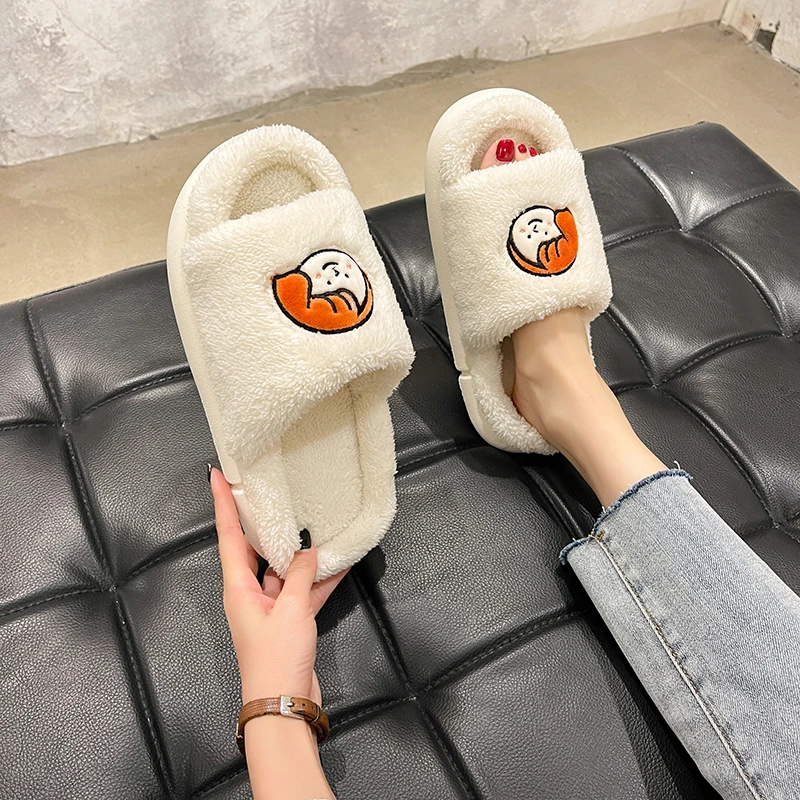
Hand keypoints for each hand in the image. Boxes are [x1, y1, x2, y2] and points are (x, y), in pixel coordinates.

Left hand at [211, 468, 348, 704]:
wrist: (283, 703)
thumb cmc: (276, 657)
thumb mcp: (292, 611)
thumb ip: (301, 576)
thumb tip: (309, 552)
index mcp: (238, 588)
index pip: (228, 536)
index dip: (223, 505)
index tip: (218, 476)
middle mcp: (249, 593)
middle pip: (254, 548)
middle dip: (261, 521)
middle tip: (268, 490)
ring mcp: (269, 607)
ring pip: (284, 569)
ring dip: (300, 552)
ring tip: (314, 522)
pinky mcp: (289, 621)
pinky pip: (303, 591)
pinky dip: (319, 579)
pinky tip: (339, 562)